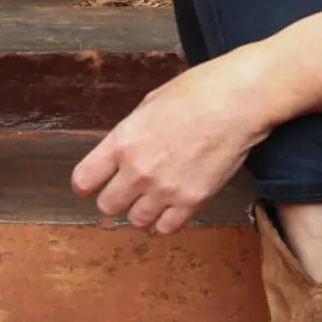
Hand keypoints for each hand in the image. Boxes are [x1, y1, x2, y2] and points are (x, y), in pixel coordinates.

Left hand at [70, 51, 273, 234]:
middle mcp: (138, 170)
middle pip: (108, 206)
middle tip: (126, 190)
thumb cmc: (196, 93)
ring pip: (136, 221)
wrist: (236, 103)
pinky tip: (170, 207)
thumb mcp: (148, 105)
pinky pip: (167, 228)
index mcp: (122, 142)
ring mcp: (165, 189)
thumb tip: (121, 152)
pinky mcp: (192, 201)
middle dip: (115, 198)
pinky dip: (165, 221)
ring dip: (141, 211)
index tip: (90, 186)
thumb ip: (130, 135)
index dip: (86, 184)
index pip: (84, 180)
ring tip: (152, 198)